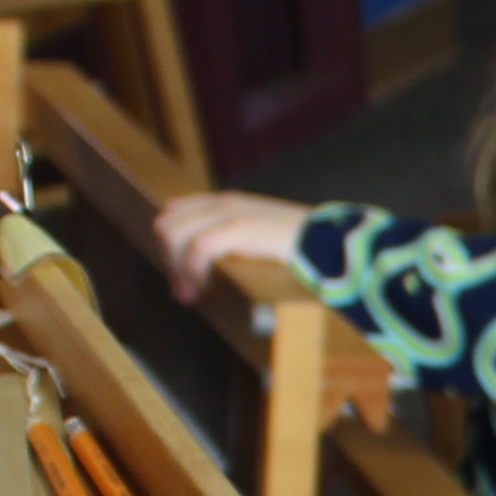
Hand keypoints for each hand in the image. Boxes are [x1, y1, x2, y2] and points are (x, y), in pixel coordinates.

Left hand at [153, 189, 311, 304]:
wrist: (329, 241)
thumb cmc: (300, 248)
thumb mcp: (258, 240)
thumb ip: (232, 247)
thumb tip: (204, 276)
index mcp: (226, 203)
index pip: (173, 213)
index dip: (169, 249)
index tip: (182, 279)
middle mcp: (222, 204)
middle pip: (166, 225)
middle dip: (169, 261)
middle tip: (185, 291)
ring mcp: (229, 213)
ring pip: (174, 234)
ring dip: (177, 268)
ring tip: (193, 292)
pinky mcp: (239, 228)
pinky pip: (197, 247)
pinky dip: (194, 271)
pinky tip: (206, 287)